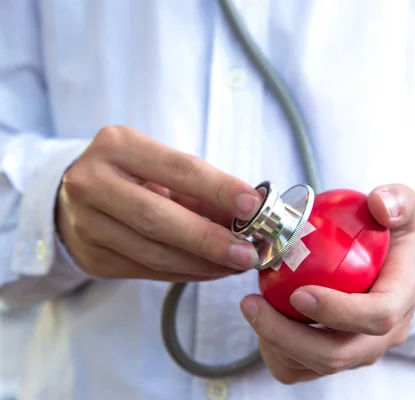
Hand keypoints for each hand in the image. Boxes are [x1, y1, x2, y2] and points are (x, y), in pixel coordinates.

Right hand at [56, 126, 260, 281]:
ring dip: (203, 263)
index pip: (178, 169)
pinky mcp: (92, 258)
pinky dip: (187, 273)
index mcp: (117, 146)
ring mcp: (86, 224)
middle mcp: (92, 183)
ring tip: (237, 264)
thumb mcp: (160, 165)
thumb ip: (201, 187)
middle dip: (210, 240)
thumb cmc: (131, 174)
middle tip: (248, 254)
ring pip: (155, 253)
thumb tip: (252, 211)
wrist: (72, 195)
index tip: (254, 206)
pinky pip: (148, 271)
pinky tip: (212, 270)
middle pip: (159, 218)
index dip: (219, 189)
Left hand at [240, 184, 414, 383]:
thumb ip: (398, 200)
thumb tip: (379, 204)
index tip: (298, 293)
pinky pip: (298, 369)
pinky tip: (261, 316)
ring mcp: (356, 351)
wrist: (386, 265)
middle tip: (252, 303)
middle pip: (336, 354)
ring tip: (251, 306)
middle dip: (288, 336)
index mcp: (401, 300)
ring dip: (274, 341)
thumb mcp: (401, 209)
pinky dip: (273, 349)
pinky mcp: (331, 357)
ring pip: (312, 366)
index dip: (338, 311)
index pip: (377, 317)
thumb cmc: (389, 236)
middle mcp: (381, 337)